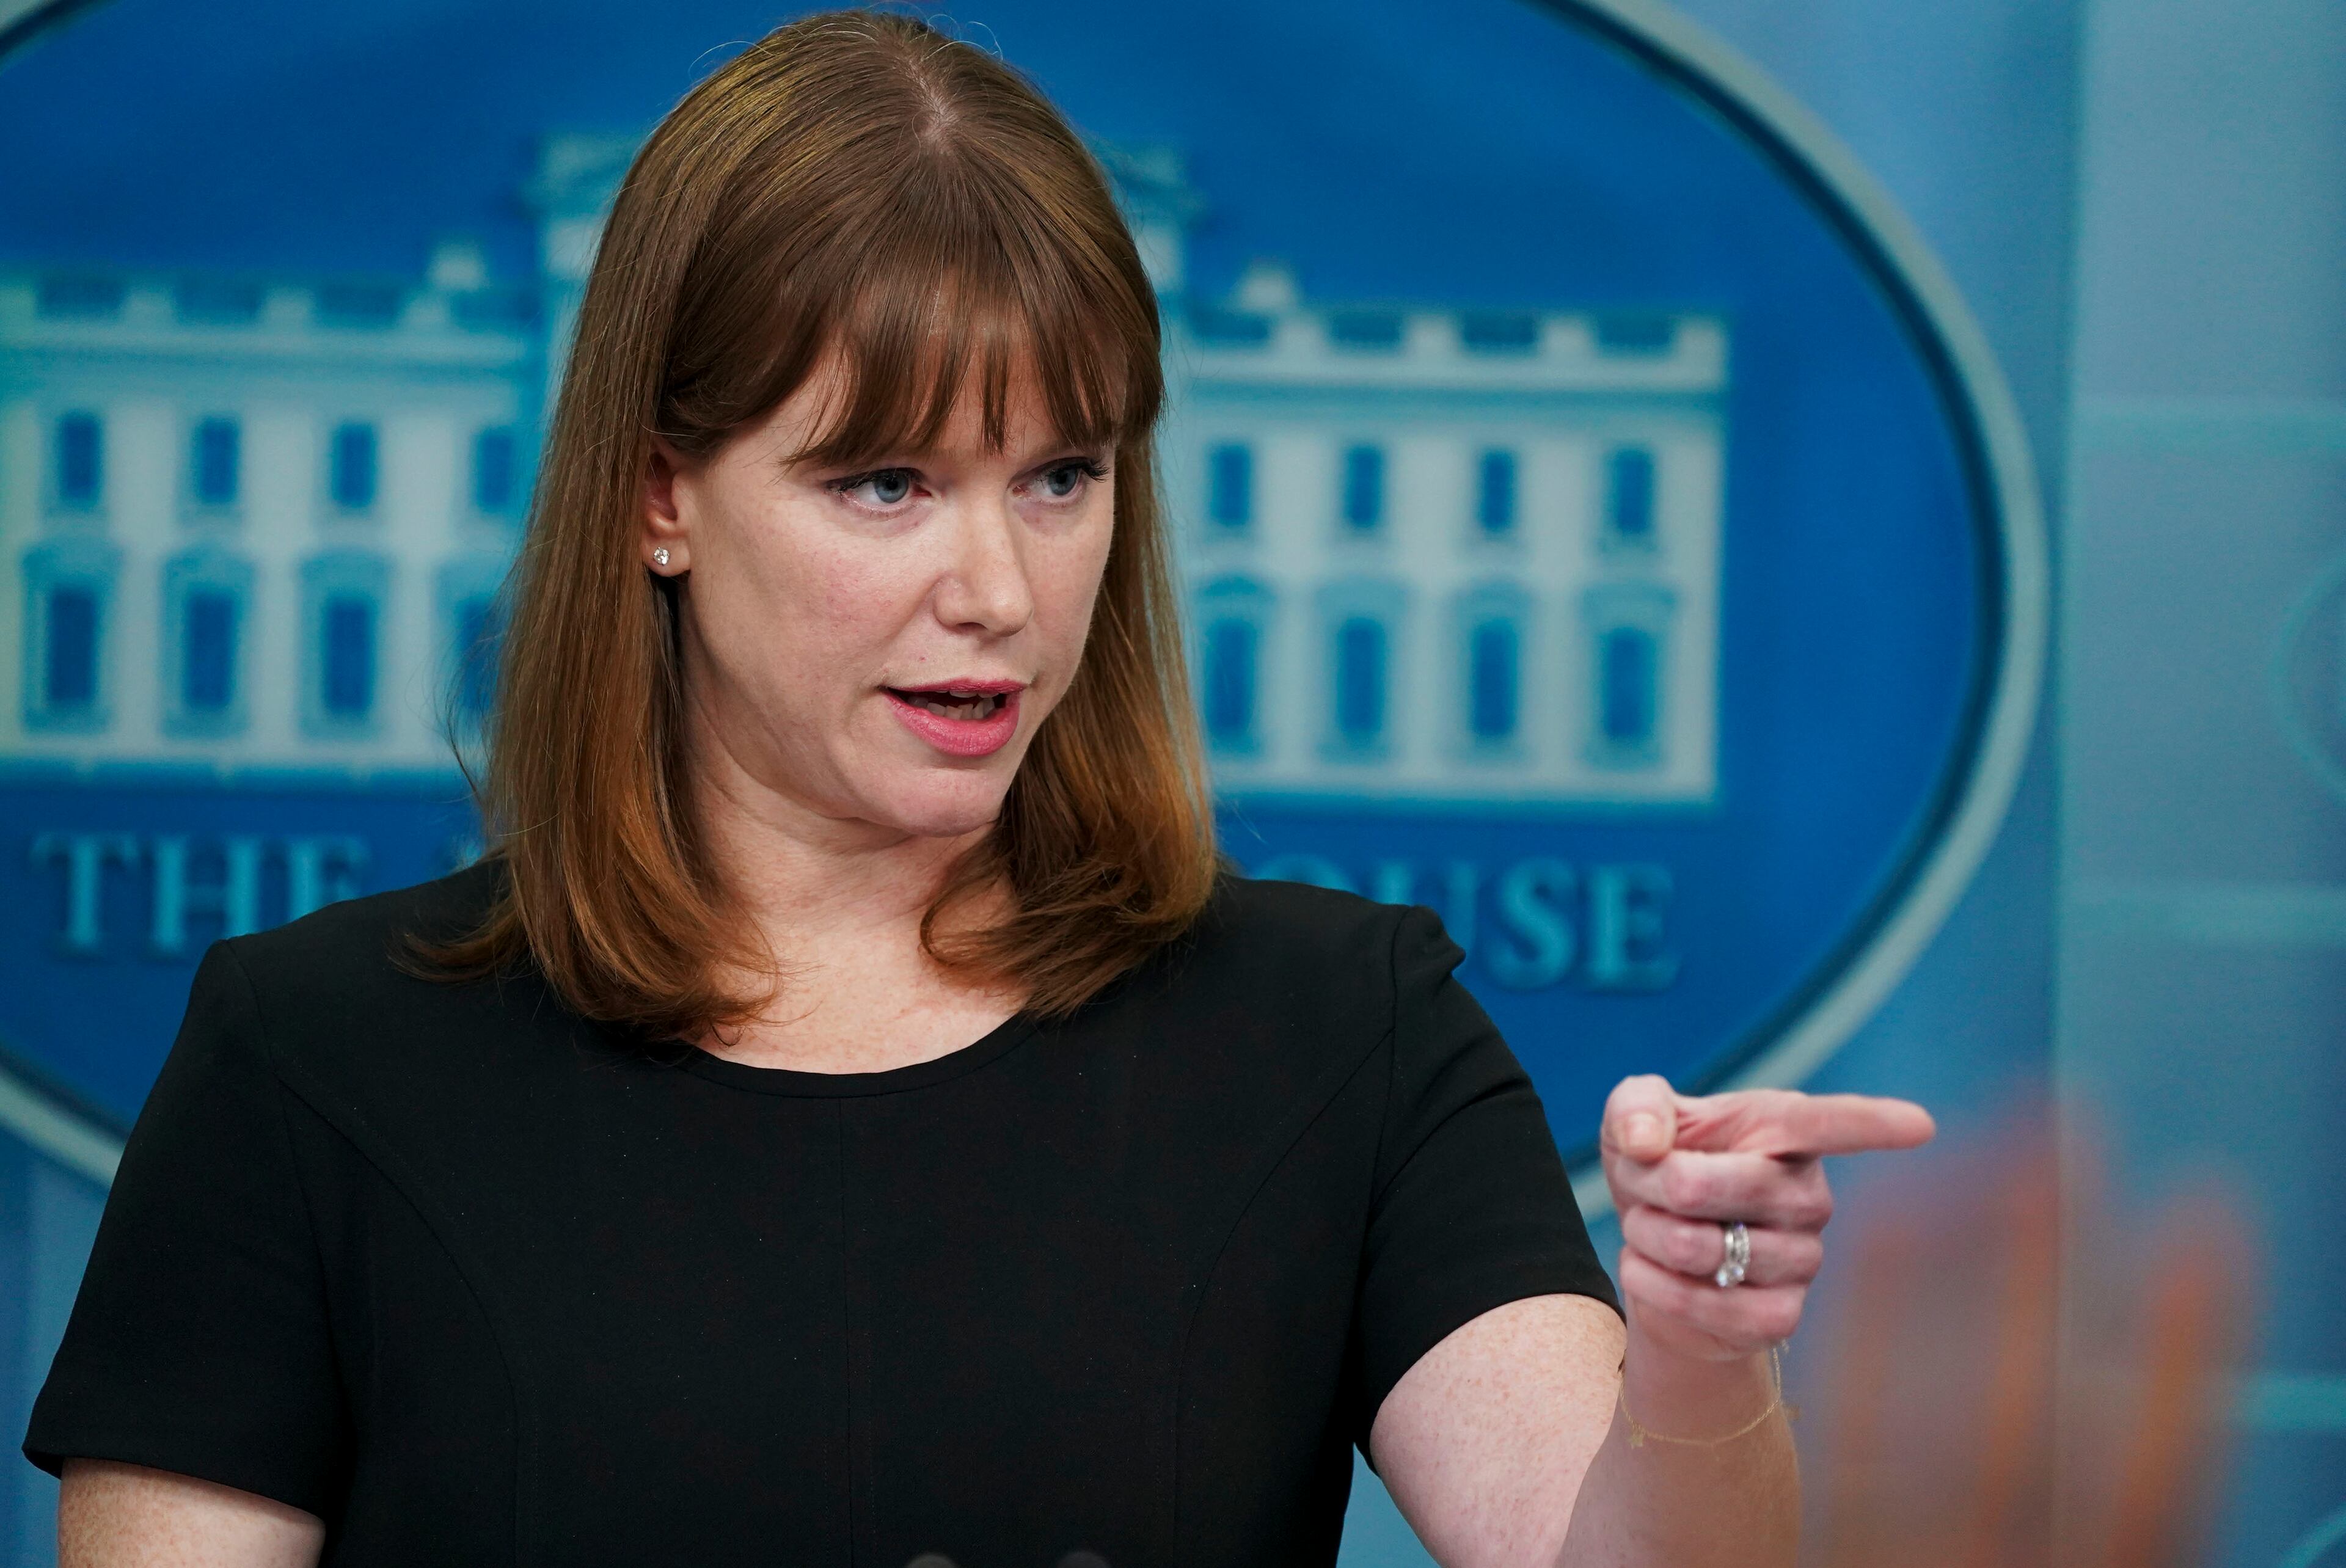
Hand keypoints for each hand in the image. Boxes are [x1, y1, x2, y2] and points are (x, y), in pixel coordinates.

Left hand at [1600, 1075, 1934, 1364]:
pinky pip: (1709, 1307)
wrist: (1647, 1254)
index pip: (1833, 1125)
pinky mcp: (1782, 1317)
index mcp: (1782, 1132)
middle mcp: (1808, 1195)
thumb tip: (1646, 1141)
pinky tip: (1648, 1269)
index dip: (1873, 1125)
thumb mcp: (1635, 1123)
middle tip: (1644, 1185)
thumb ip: (1635, 1108)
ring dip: (1647, 1235)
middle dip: (1653, 1184)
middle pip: (1715, 1185)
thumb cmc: (1655, 1173)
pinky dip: (1655, 1286)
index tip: (1919, 1126)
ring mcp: (1804, 1259)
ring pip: (1699, 1248)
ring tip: (1648, 1229)